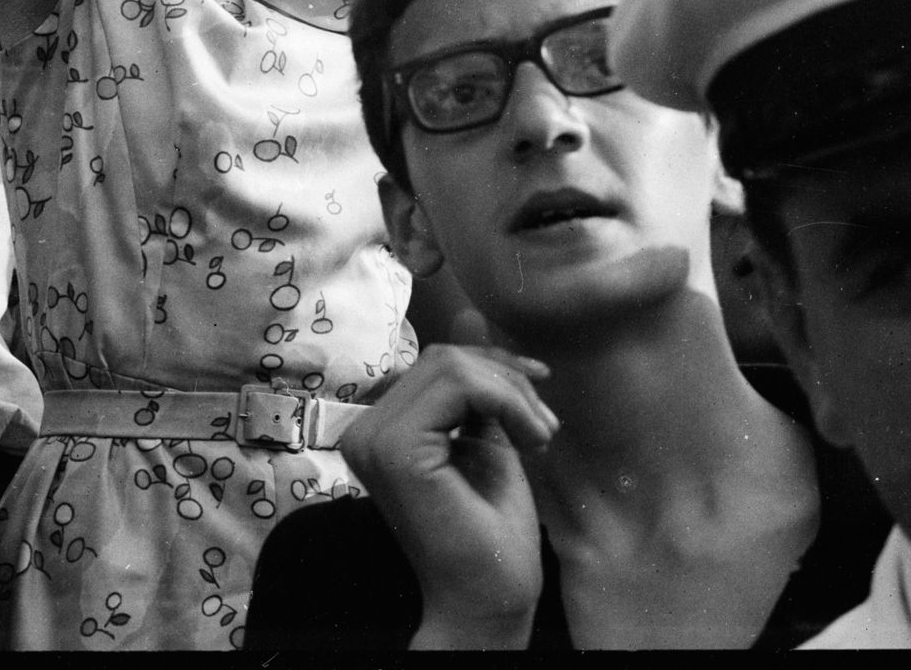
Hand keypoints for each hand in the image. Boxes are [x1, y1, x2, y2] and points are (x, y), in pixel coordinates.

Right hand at [340, 345, 557, 649]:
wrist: (490, 601)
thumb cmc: (491, 533)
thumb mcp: (487, 436)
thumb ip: (474, 383)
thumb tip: (469, 309)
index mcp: (381, 427)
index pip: (434, 362)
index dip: (492, 364)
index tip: (540, 386)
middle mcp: (365, 428)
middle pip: (443, 357)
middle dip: (506, 379)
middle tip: (545, 427)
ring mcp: (373, 438)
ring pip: (451, 365)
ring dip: (511, 393)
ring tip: (541, 437)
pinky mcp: (395, 448)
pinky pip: (457, 385)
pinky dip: (505, 401)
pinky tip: (529, 441)